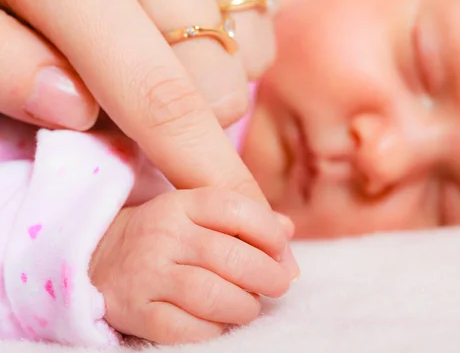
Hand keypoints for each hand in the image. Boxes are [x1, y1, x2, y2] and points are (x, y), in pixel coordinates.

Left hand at [0, 0, 278, 201]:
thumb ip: (4, 58)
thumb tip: (73, 110)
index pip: (160, 100)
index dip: (201, 169)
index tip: (238, 214)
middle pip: (220, 86)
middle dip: (194, 118)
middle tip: (145, 95)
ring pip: (252, 50)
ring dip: (219, 71)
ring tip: (170, 42)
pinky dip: (239, 25)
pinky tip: (197, 7)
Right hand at [89, 187, 298, 344]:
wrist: (97, 258)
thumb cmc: (164, 237)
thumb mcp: (196, 215)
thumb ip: (242, 219)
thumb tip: (287, 231)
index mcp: (180, 205)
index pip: (235, 208)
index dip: (269, 232)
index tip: (281, 250)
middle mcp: (162, 235)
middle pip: (229, 256)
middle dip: (266, 275)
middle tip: (277, 284)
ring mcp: (146, 274)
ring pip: (211, 294)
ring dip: (244, 305)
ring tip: (250, 305)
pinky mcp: (136, 312)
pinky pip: (186, 328)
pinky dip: (214, 329)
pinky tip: (220, 322)